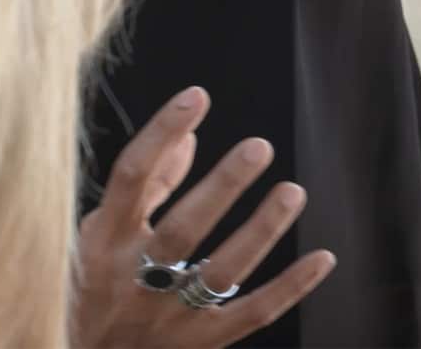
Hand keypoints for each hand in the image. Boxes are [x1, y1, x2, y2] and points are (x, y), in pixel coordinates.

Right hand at [74, 87, 335, 348]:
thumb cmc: (95, 286)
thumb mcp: (101, 234)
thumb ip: (147, 186)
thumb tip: (189, 135)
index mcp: (104, 242)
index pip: (131, 178)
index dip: (161, 134)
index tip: (197, 96)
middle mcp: (133, 279)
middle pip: (183, 229)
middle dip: (222, 187)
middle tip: (259, 146)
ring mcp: (168, 316)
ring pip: (221, 272)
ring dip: (262, 230)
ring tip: (293, 190)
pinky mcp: (201, 343)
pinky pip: (253, 314)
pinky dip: (291, 287)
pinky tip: (324, 257)